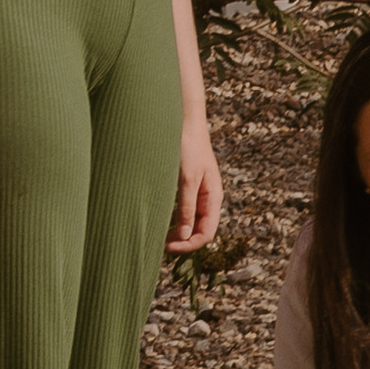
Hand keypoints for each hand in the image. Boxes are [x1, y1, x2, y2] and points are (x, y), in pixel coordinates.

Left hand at [168, 122, 224, 252]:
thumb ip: (186, 207)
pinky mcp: (185, 186)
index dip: (189, 245)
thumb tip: (185, 236)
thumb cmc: (187, 147)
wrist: (183, 121)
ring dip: (176, 232)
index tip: (167, 247)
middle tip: (158, 244)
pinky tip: (158, 218)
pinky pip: (182, 210)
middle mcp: (207, 198)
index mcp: (213, 197)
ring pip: (189, 222)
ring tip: (157, 234)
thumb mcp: (187, 179)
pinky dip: (171, 219)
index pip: (207, 233)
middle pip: (199, 231)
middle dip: (182, 241)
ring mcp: (196, 193)